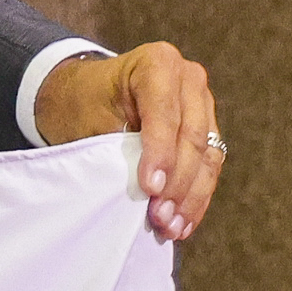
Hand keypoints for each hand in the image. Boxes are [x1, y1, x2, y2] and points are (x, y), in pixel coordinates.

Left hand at [34, 42, 223, 241]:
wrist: (86, 95)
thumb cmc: (83, 103)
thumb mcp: (91, 118)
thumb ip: (118, 146)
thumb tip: (146, 191)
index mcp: (157, 63)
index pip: (165, 113)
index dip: (160, 154)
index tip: (149, 188)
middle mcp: (188, 78)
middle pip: (191, 137)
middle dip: (177, 183)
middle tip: (160, 217)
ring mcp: (203, 103)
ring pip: (207, 156)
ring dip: (190, 196)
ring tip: (172, 227)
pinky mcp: (208, 129)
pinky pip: (209, 166)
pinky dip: (196, 196)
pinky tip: (185, 222)